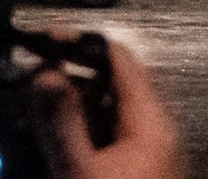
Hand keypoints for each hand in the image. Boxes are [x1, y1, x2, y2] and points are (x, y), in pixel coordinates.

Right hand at [37, 33, 185, 178]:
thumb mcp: (81, 169)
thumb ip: (62, 119)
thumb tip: (45, 75)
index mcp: (154, 122)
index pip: (118, 55)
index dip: (79, 42)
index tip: (48, 41)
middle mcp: (162, 131)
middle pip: (118, 77)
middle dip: (78, 69)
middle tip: (45, 69)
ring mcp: (157, 151)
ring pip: (118, 105)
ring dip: (84, 97)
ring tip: (51, 102)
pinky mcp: (149, 168)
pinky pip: (120, 129)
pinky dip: (94, 122)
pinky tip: (72, 135)